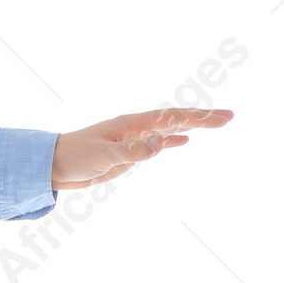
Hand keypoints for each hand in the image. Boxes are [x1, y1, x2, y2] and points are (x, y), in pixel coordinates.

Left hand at [51, 106, 232, 190]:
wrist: (54, 165)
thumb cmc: (75, 157)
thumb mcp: (104, 155)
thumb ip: (134, 150)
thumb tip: (163, 141)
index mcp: (133, 124)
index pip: (173, 117)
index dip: (200, 117)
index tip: (223, 118)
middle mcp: (136, 127)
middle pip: (176, 119)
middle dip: (203, 118)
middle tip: (230, 117)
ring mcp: (133, 139)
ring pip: (169, 128)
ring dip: (192, 126)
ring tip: (215, 123)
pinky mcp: (127, 152)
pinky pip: (156, 143)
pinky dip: (172, 141)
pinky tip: (184, 141)